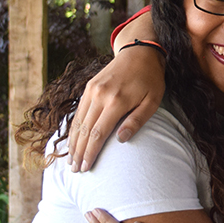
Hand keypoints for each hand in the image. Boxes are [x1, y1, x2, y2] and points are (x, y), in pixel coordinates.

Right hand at [67, 45, 164, 171]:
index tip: (86, 168)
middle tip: (75, 170)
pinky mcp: (89, 87)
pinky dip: (74, 128)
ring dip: (73, 142)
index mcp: (116, 101)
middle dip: (78, 152)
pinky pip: (78, 111)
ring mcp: (92, 90)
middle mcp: (100, 95)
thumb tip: (121, 139)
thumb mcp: (152, 101)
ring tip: (71, 160)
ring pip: (78, 121)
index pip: (98, 133)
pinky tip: (73, 140)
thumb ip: (137, 121)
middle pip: (84, 130)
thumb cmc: (150, 79)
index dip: (90, 153)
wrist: (139, 52)